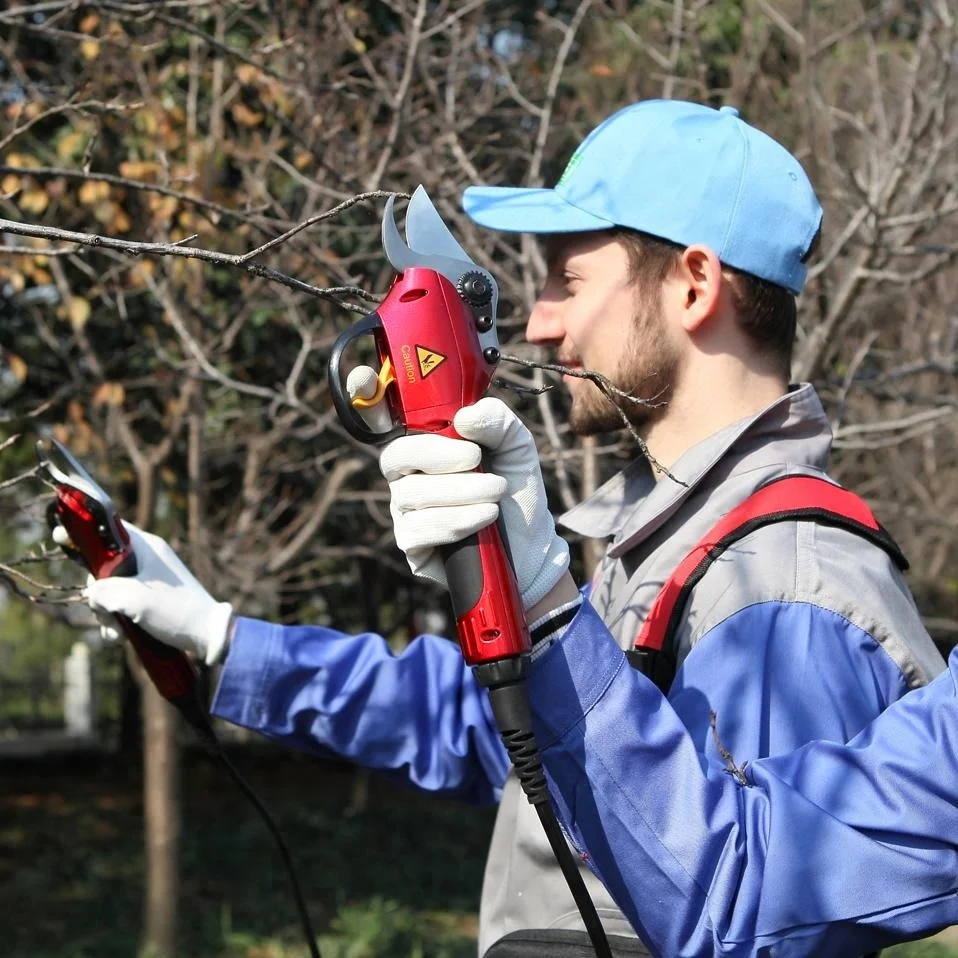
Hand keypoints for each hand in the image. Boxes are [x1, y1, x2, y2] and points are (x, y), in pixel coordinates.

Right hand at [54, 523, 233, 665]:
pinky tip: (122, 637)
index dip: (83, 534)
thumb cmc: (176, 612)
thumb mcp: (135, 600)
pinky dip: (118, 620)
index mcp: (147, 547)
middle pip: (104, 566)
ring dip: (107, 612)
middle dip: (98, 594)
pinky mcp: (151, 599)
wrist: (209, 636)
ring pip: (111, 589)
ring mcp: (149, 579)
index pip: (108, 529)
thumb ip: (105, 591)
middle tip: (105, 612)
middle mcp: (148, 558)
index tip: (60, 537)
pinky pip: (123, 604)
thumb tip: (92, 594)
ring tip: (117, 632)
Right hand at [380, 397, 569, 610]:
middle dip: (439, 456)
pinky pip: (419, 528)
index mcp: (426, 440)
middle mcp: (407, 473)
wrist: (532, 545)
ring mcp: (405, 509)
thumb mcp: (517, 446)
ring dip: (463, 492)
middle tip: (477, 460)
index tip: (363, 380)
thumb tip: (464, 417)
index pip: (382, 415)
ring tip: (496, 495)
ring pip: (412, 494)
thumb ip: (497, 421)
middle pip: (396, 456)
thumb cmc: (516, 490)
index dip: (365, 396)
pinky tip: (484, 520)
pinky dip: (458, 521)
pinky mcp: (411, 543)